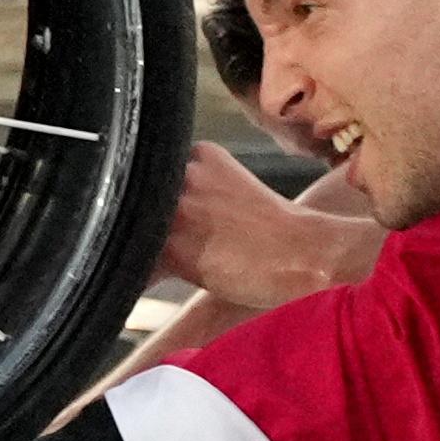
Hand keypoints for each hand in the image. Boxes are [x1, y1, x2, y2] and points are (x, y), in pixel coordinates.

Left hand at [156, 145, 377, 310]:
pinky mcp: (174, 247)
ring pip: (135, 229)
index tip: (152, 218)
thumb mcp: (235, 190)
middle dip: (139, 224)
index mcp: (200, 154)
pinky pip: (139, 264)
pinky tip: (146, 285)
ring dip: (134, 250)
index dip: (151, 201)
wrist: (304, 253)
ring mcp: (176, 208)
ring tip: (146, 267)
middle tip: (146, 244)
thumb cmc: (278, 231)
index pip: (153, 174)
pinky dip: (140, 277)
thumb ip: (199, 191)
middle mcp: (183, 173)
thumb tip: (162, 217)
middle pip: (140, 200)